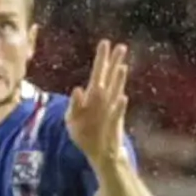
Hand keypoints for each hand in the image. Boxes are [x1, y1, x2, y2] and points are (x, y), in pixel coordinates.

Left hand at [66, 38, 129, 163]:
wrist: (100, 152)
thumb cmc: (84, 134)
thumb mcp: (72, 120)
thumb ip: (74, 105)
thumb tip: (77, 88)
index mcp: (92, 96)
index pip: (98, 73)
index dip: (102, 58)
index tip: (105, 42)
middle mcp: (103, 99)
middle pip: (108, 77)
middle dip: (113, 61)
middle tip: (120, 45)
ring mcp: (110, 110)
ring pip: (116, 91)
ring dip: (118, 79)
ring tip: (122, 66)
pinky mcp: (114, 124)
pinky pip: (117, 113)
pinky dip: (119, 106)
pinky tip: (123, 97)